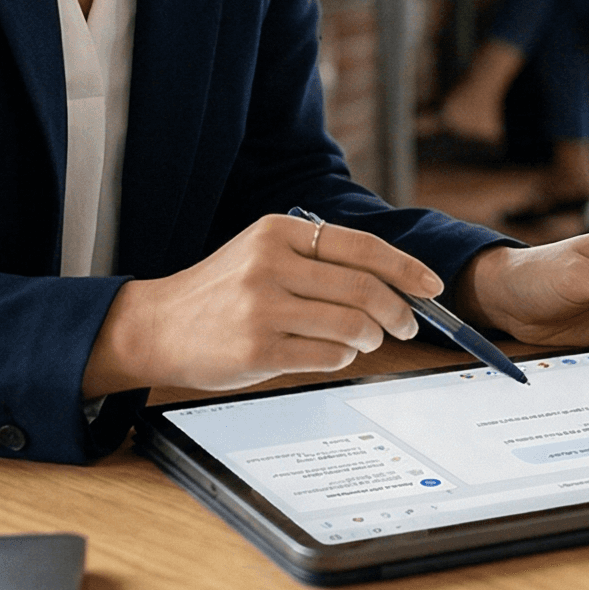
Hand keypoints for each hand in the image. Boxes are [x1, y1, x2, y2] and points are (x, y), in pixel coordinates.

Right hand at [81, 213, 432, 397]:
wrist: (156, 327)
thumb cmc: (221, 293)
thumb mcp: (262, 253)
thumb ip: (317, 258)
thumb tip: (393, 280)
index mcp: (277, 231)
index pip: (361, 247)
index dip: (405, 268)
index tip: (431, 286)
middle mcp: (269, 264)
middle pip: (364, 289)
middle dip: (398, 312)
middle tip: (406, 325)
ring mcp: (262, 308)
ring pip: (351, 325)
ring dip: (371, 338)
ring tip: (366, 340)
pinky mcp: (257, 350)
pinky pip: (328, 357)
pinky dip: (343, 358)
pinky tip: (333, 354)